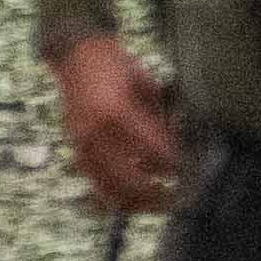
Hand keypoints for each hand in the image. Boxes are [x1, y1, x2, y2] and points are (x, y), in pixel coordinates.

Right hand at [42, 27, 181, 217]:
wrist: (76, 56)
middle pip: (129, 180)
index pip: (150, 150)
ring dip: (135, 202)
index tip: (186, 170)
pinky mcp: (74, 151)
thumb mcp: (145, 83)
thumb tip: (176, 146)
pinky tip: (134, 198)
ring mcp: (81, 146)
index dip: (171, 164)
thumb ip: (158, 117)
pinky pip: (95, 183)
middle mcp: (95, 134)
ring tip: (158, 204)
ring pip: (109, 189)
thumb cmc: (115, 65)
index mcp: (115, 113)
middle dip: (155, 193)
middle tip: (177, 196)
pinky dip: (115, 195)